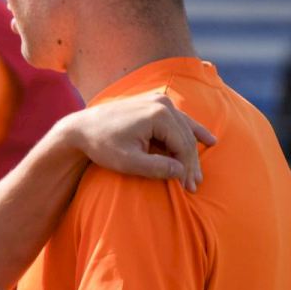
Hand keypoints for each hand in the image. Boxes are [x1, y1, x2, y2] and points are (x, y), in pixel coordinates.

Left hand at [62, 94, 216, 191]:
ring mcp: (159, 101)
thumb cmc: (101, 145)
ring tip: (198, 174)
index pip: (183, 146)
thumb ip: (154, 167)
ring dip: (192, 152)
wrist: (81, 127)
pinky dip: (193, 131)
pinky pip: (180, 120)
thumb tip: (181, 171)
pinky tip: (209, 140)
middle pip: (186, 138)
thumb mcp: (126, 161)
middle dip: (190, 164)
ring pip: (185, 130)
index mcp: (158, 115)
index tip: (187, 188)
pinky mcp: (154, 103)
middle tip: (193, 186)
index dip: (186, 170)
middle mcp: (162, 103)